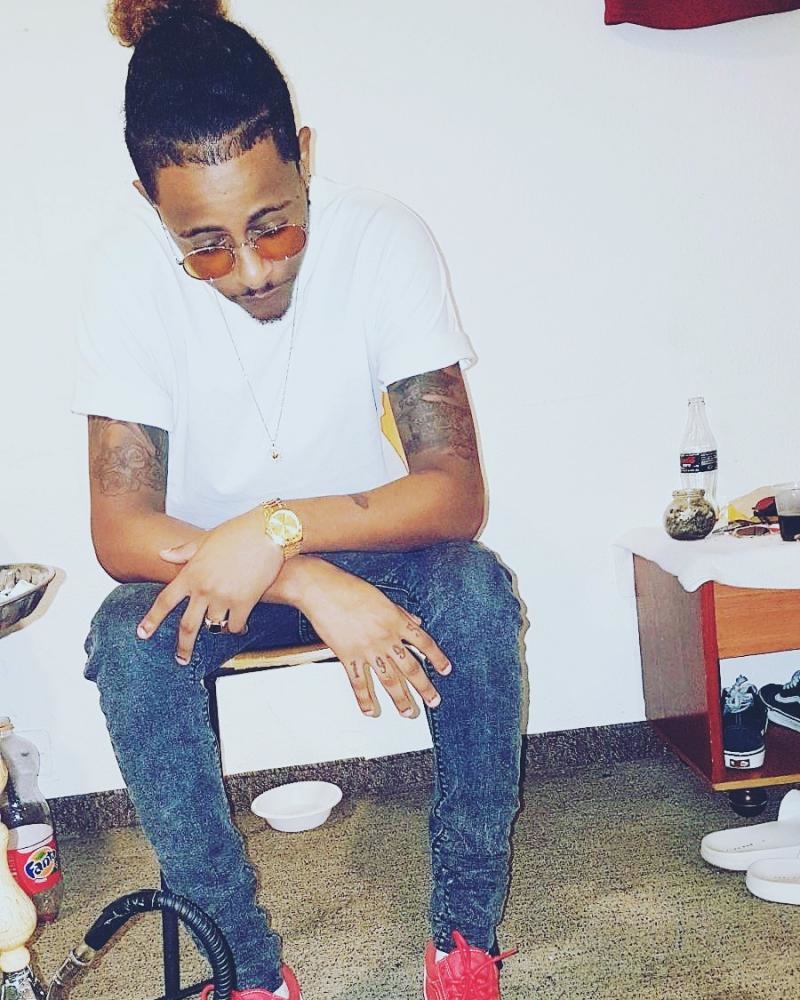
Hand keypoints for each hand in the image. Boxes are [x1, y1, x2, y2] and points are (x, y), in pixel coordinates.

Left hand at [136, 508, 282, 663]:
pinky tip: (240, 626)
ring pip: (214, 626)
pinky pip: (236, 626)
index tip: (143, 634)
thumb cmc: (238, 532)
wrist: (269, 532)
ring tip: (221, 627)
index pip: (164, 601)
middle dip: (183, 647)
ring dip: (216, 628)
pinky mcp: (245, 602)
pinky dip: (236, 628)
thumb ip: (183, 551)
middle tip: (181, 659)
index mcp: (191, 573)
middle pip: (187, 626)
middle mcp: (204, 589)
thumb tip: (163, 554)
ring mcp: (224, 597)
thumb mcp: (205, 539)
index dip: (152, 620)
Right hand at [294, 560, 451, 718]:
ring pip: (389, 679)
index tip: (445, 670)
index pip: (424, 642)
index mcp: (396, 620)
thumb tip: (416, 621)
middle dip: (424, 687)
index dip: (437, 658)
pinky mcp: (348, 656)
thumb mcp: (383, 597)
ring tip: (408, 712)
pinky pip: (358, 682)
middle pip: (410, 667)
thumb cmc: (350, 588)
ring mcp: (367, 649)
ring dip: (400, 698)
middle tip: (433, 701)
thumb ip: (401, 612)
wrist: (323, 590)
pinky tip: (370, 709)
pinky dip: (364, 699)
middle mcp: (385, 637)